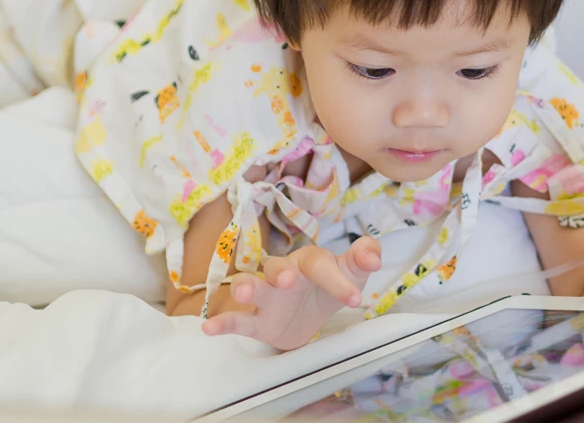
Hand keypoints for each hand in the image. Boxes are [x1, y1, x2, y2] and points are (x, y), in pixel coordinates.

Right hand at [201, 236, 381, 349]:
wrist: (309, 314)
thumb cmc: (327, 286)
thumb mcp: (350, 274)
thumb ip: (362, 260)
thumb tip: (374, 255)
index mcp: (310, 261)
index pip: (320, 264)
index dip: (337, 280)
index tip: (355, 300)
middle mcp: (284, 273)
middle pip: (278, 267)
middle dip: (280, 272)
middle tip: (288, 280)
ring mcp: (267, 296)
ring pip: (251, 286)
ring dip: (245, 287)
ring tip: (242, 293)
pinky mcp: (256, 320)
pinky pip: (237, 320)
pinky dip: (223, 323)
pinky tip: (209, 328)